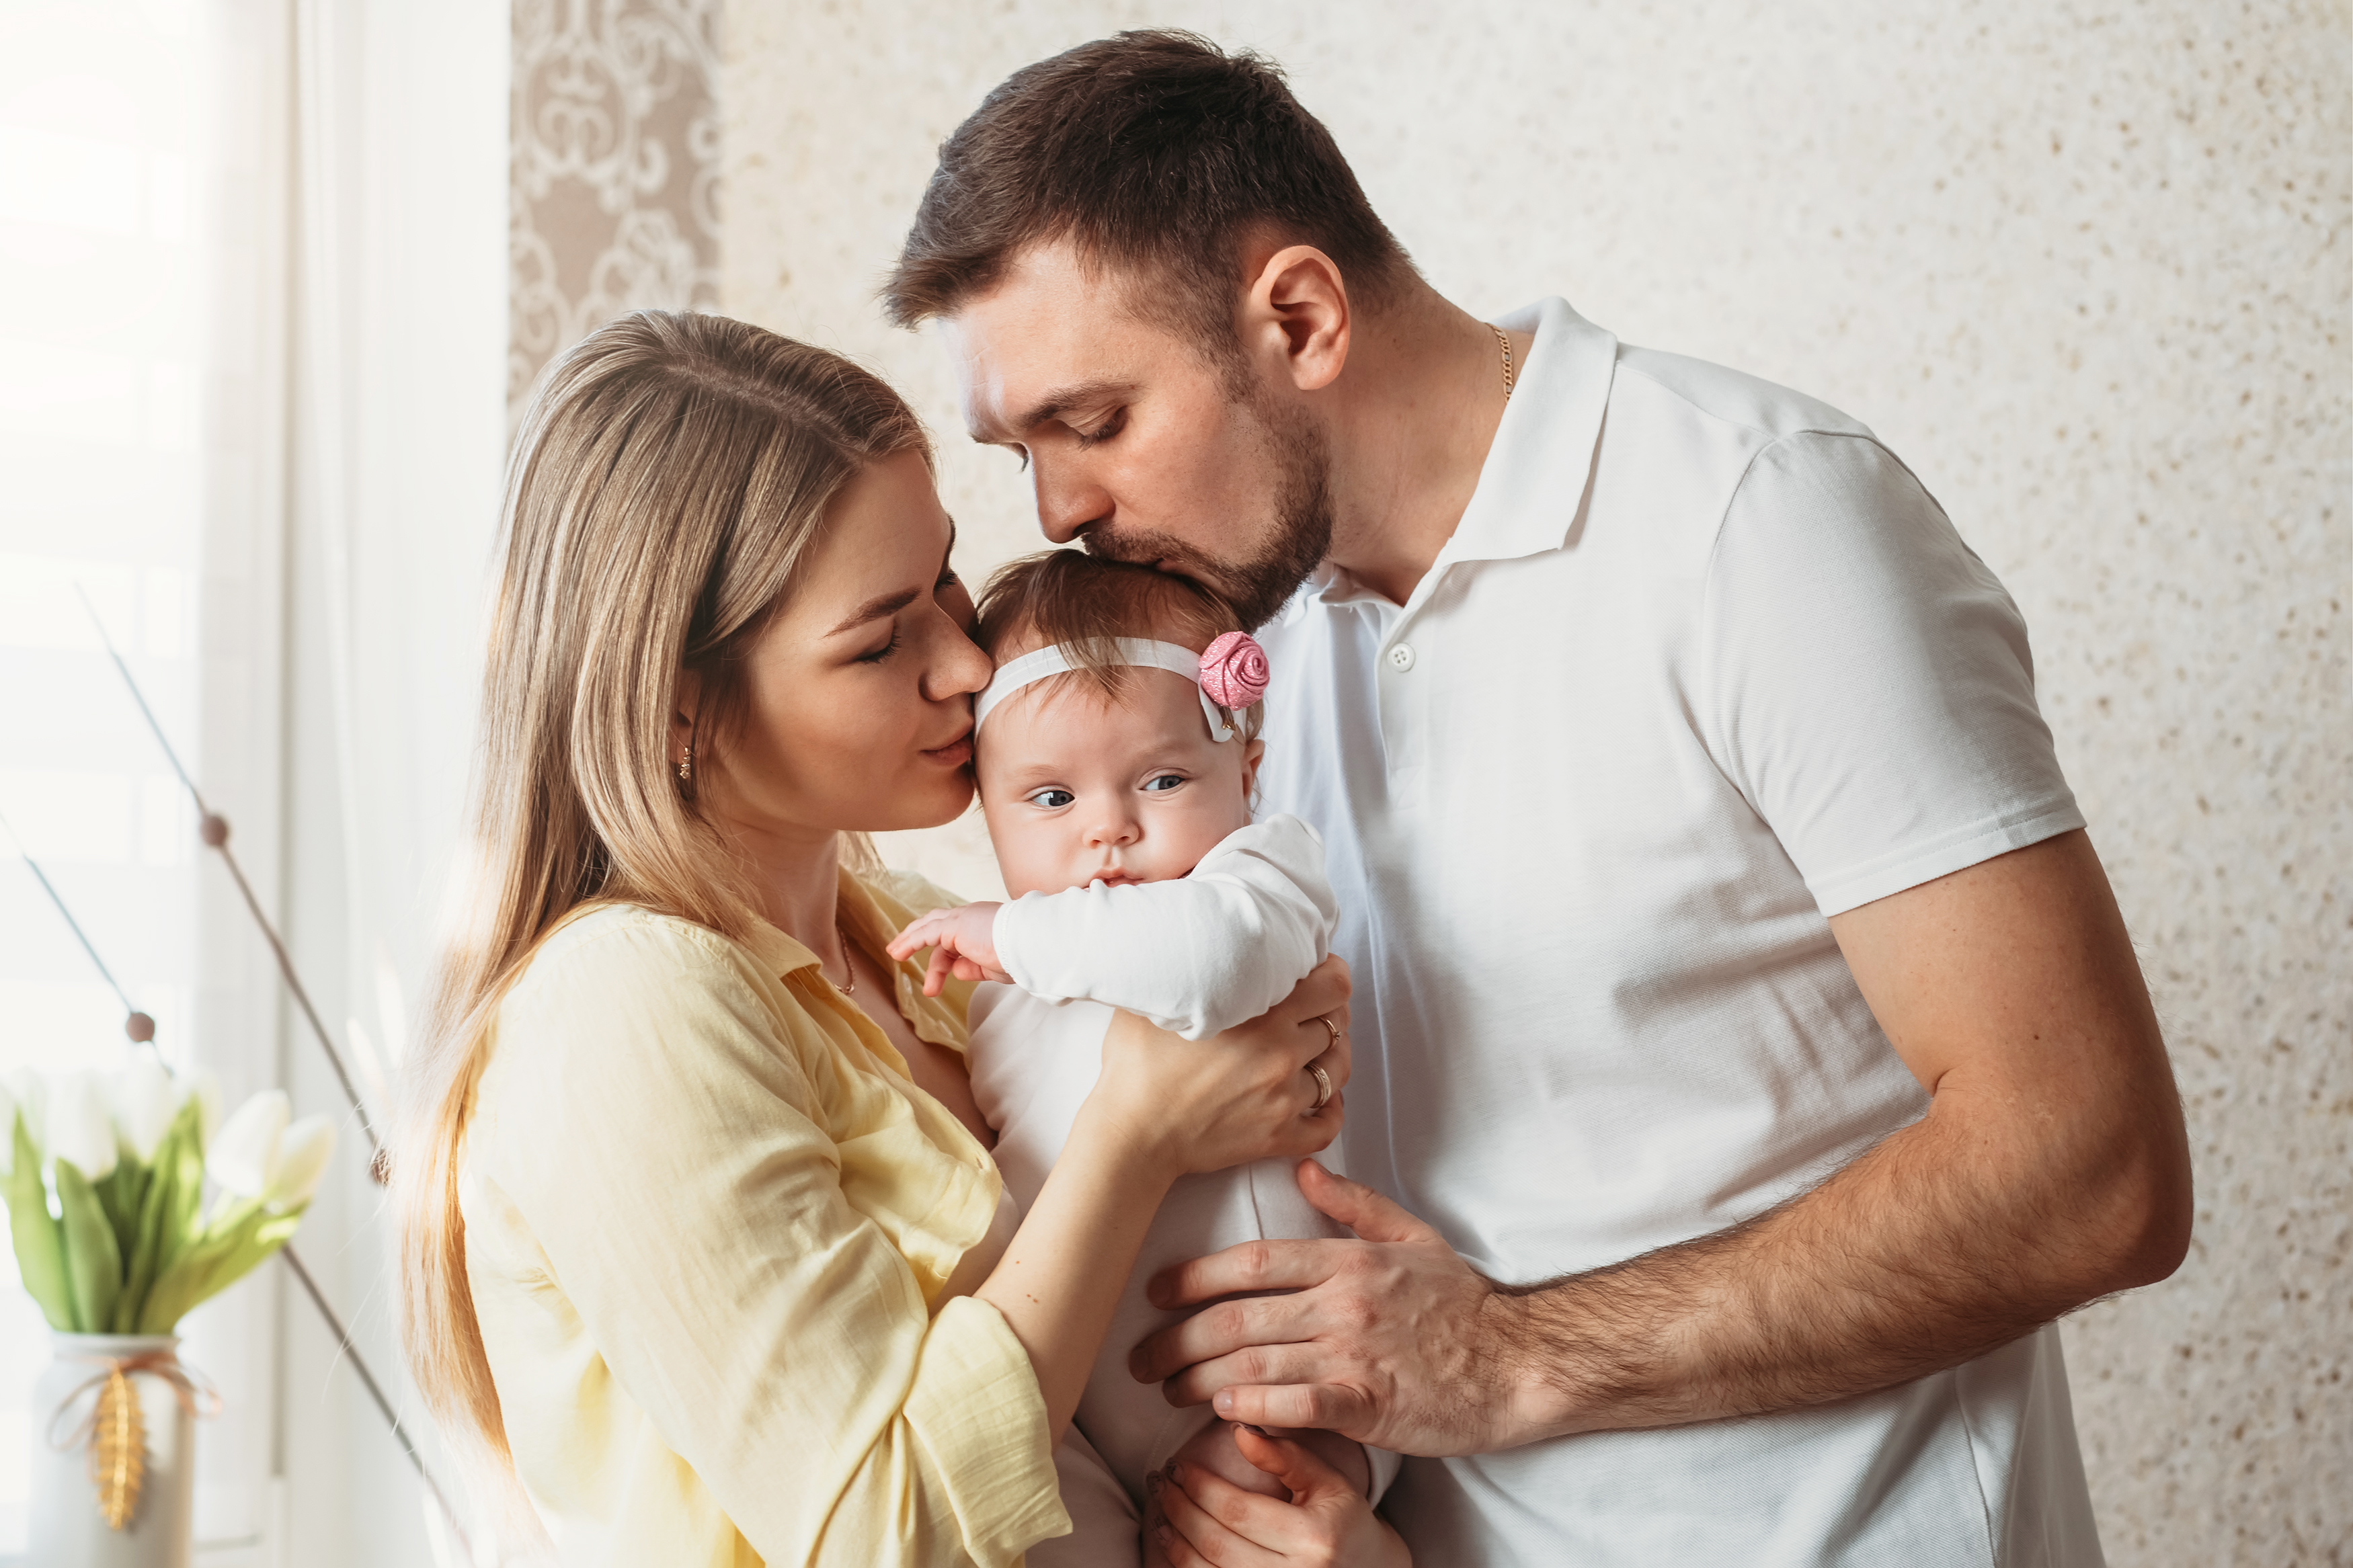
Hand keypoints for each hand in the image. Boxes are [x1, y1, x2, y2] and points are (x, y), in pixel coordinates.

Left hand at [886, 902, 1009, 994]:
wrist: (1030, 943)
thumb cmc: (1021, 956)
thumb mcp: (993, 966)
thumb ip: (973, 967)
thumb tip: (956, 971)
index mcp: (984, 924)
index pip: (958, 937)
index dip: (948, 957)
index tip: (946, 975)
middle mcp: (972, 917)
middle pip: (938, 926)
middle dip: (919, 936)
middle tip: (902, 949)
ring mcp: (963, 919)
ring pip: (929, 927)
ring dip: (910, 940)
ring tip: (895, 952)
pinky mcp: (954, 926)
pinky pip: (926, 933)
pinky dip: (911, 941)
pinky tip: (900, 951)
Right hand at [1086, 957, 1351, 1178]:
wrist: (1131, 1133)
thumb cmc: (1136, 1066)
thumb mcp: (1159, 999)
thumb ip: (1192, 969)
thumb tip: (1198, 943)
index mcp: (1262, 1014)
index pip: (1333, 984)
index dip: (1331, 974)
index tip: (1317, 974)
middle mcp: (1282, 1053)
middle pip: (1338, 1022)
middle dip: (1329, 1011)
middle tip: (1310, 1010)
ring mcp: (1284, 1098)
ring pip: (1338, 1069)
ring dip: (1331, 1056)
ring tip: (1314, 1050)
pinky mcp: (1278, 1136)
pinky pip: (1328, 1125)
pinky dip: (1331, 1111)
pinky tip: (1320, 1100)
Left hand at [1131, 1161, 1526, 1456]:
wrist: (1516, 1362)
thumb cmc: (1463, 1304)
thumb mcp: (1413, 1237)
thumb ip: (1354, 1204)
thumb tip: (1304, 1168)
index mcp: (1347, 1260)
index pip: (1253, 1261)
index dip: (1195, 1276)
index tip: (1156, 1291)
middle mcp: (1343, 1303)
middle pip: (1239, 1316)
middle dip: (1179, 1338)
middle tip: (1143, 1358)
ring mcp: (1355, 1354)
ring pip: (1256, 1362)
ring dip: (1201, 1380)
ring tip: (1169, 1392)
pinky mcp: (1369, 1405)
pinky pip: (1298, 1406)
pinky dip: (1255, 1410)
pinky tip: (1223, 1414)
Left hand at [1149, 1424, 1409, 1567]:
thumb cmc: (1344, 1523)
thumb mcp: (1329, 1482)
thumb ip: (1286, 1455)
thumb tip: (1239, 1430)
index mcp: (1315, 1538)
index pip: (1238, 1510)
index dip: (1201, 1486)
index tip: (1179, 1464)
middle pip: (1216, 1542)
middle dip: (1179, 1508)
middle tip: (1161, 1481)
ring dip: (1174, 1538)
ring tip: (1161, 1509)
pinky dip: (1184, 1565)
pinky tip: (1173, 1543)